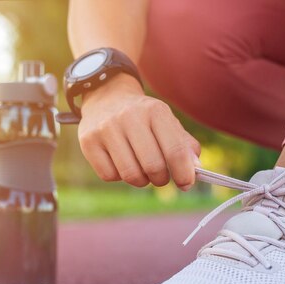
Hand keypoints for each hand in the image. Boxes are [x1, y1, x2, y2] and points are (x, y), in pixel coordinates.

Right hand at [78, 73, 200, 189]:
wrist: (106, 97)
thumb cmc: (145, 118)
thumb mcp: (168, 123)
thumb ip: (186, 146)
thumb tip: (196, 170)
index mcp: (155, 111)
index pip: (176, 151)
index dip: (184, 173)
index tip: (186, 184)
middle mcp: (130, 117)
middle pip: (153, 167)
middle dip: (161, 179)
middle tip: (160, 176)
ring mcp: (106, 129)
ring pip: (131, 175)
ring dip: (141, 180)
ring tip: (141, 169)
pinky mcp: (88, 141)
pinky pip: (109, 176)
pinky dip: (118, 176)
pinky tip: (121, 162)